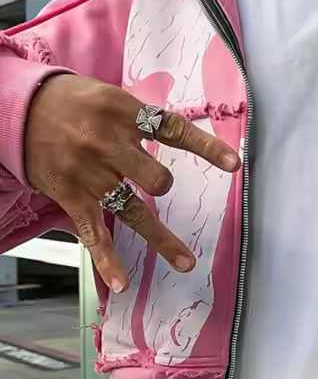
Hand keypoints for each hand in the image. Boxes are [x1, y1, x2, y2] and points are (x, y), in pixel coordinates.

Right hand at [25, 74, 240, 293]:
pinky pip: (93, 232)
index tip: (235, 164)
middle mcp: (108, 145)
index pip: (173, 131)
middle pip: (154, 177)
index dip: (206, 148)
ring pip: (132, 211)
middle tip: (159, 184)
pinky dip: (106, 259)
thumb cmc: (74, 101)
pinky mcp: (71, 196)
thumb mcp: (111, 96)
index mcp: (124, 114)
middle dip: (162, 184)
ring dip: (161, 240)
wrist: (19, 107)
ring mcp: (90, 174)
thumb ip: (144, 119)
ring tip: (186, 262)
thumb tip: (183, 135)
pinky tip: (121, 282)